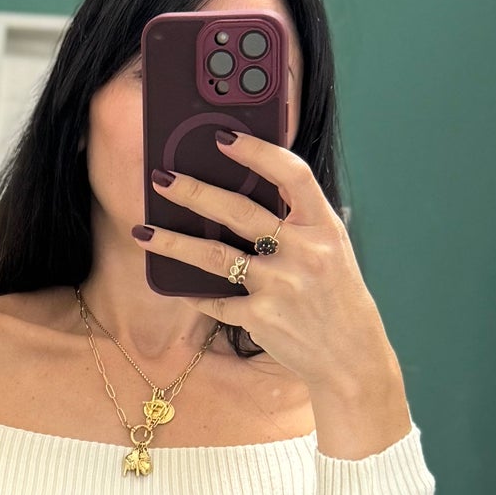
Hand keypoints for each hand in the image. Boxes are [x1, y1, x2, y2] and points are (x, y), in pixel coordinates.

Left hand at [137, 134, 411, 457]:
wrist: (351, 357)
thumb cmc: (337, 296)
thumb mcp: (332, 250)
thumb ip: (299, 221)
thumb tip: (249, 188)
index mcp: (325, 226)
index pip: (291, 174)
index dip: (257, 151)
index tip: (224, 137)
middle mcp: (304, 252)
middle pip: (239, 211)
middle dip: (194, 191)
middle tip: (161, 179)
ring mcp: (281, 286)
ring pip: (214, 256)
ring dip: (173, 242)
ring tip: (143, 232)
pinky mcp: (261, 318)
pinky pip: (216, 301)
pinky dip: (196, 294)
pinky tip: (177, 287)